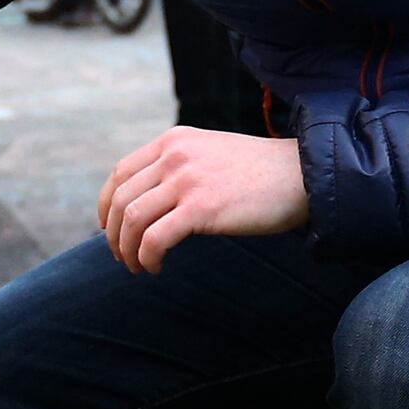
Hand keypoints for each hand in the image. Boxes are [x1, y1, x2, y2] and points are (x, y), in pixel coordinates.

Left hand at [97, 127, 310, 273]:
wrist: (301, 175)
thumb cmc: (260, 172)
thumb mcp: (210, 154)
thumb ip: (179, 166)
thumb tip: (150, 201)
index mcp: (173, 141)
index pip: (120, 173)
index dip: (107, 206)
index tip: (109, 229)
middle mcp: (174, 156)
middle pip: (121, 200)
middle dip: (114, 235)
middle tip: (123, 257)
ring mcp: (187, 180)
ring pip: (132, 220)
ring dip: (127, 250)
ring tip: (138, 267)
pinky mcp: (202, 207)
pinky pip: (155, 239)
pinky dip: (148, 258)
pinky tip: (156, 267)